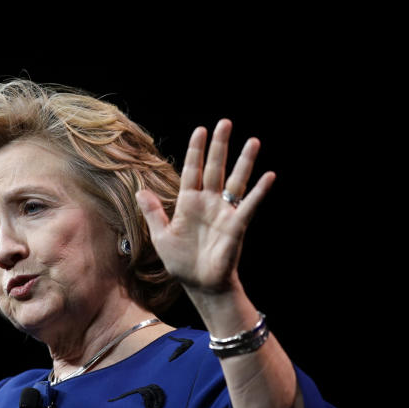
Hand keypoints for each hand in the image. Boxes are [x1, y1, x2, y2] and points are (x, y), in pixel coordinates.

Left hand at [137, 119, 274, 294]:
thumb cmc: (181, 262)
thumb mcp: (161, 236)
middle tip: (225, 123)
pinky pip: (249, 205)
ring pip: (235, 181)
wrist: (199, 284)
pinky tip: (268, 176)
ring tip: (252, 141)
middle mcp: (208, 202)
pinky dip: (259, 192)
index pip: (192, 170)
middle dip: (219, 146)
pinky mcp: (236, 225)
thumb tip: (140, 190)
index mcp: (188, 203)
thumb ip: (153, 212)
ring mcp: (224, 212)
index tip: (200, 129)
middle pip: (214, 168)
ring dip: (244, 162)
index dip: (196, 150)